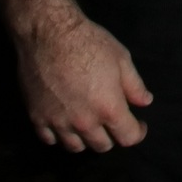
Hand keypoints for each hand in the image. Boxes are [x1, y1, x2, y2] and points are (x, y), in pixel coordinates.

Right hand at [18, 12, 150, 150]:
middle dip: (112, 136)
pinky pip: (49, 139)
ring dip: (85, 139)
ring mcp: (58, 123)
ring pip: (75, 147)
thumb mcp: (121, 59)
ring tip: (89, 125)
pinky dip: (59, 136)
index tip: (139, 125)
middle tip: (112, 122)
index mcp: (109, 108)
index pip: (128, 137)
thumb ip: (135, 86)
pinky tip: (64, 124)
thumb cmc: (90, 43)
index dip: (138, 132)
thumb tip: (145, 102)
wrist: (49, 35)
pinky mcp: (37, 118)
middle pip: (102, 146)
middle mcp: (84, 122)